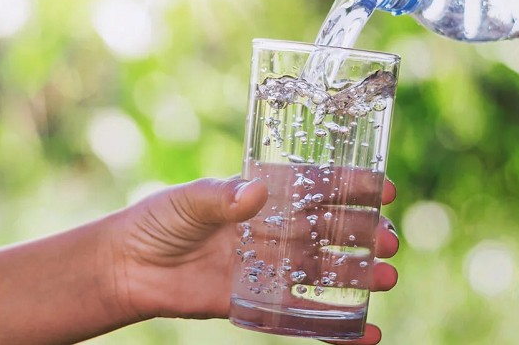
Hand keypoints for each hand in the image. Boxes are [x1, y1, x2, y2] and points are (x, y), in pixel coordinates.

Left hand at [108, 176, 398, 344]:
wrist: (129, 268)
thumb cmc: (159, 221)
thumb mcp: (188, 201)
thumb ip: (220, 197)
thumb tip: (254, 193)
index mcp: (264, 197)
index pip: (317, 188)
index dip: (352, 187)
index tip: (384, 190)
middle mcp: (275, 231)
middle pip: (330, 231)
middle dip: (363, 234)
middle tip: (389, 242)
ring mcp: (270, 268)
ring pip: (324, 272)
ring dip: (358, 276)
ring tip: (386, 279)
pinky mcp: (260, 304)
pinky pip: (302, 316)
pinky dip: (334, 327)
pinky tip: (365, 333)